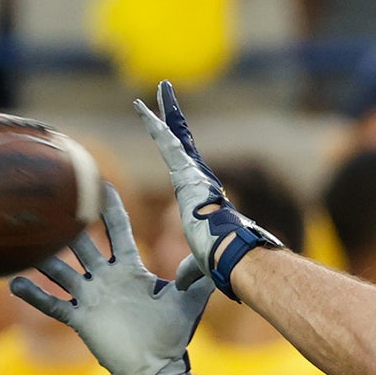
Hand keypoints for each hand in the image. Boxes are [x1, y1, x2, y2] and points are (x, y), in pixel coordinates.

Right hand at [11, 183, 213, 374]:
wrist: (157, 368)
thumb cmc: (173, 335)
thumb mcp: (188, 299)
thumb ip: (197, 274)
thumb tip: (213, 250)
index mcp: (130, 269)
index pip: (117, 231)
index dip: (110, 208)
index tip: (101, 182)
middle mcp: (107, 278)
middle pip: (84, 244)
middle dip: (70, 223)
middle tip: (53, 198)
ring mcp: (90, 298)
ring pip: (62, 271)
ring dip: (44, 257)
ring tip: (23, 238)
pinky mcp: (80, 320)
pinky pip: (53, 305)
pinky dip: (34, 295)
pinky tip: (14, 283)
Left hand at [133, 80, 282, 299]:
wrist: (232, 253)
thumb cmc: (220, 261)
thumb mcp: (197, 263)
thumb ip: (187, 270)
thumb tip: (180, 285)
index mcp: (200, 197)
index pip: (186, 168)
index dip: (179, 151)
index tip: (172, 137)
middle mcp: (199, 180)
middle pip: (183, 143)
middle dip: (174, 120)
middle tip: (166, 98)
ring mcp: (194, 174)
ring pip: (176, 137)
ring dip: (166, 113)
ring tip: (160, 88)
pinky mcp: (186, 174)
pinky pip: (168, 143)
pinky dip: (156, 125)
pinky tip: (143, 109)